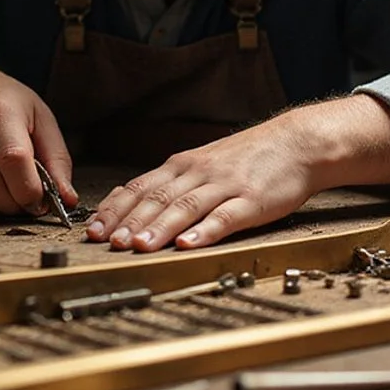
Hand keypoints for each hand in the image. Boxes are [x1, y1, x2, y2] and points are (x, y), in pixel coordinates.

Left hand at [84, 95, 389, 250]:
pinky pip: (225, 217)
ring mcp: (225, 186)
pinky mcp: (252, 200)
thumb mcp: (203, 164)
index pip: (139, 187)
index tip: (92, 230)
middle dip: (129, 222)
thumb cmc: (248, 158)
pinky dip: (205, 231)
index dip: (114, 209)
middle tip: (108, 243)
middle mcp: (198, 173)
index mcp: (182, 166)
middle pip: (156, 199)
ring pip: (185, 207)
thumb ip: (171, 184)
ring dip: (159, 228)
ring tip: (139, 246)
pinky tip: (189, 244)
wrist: (297, 143)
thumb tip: (131, 204)